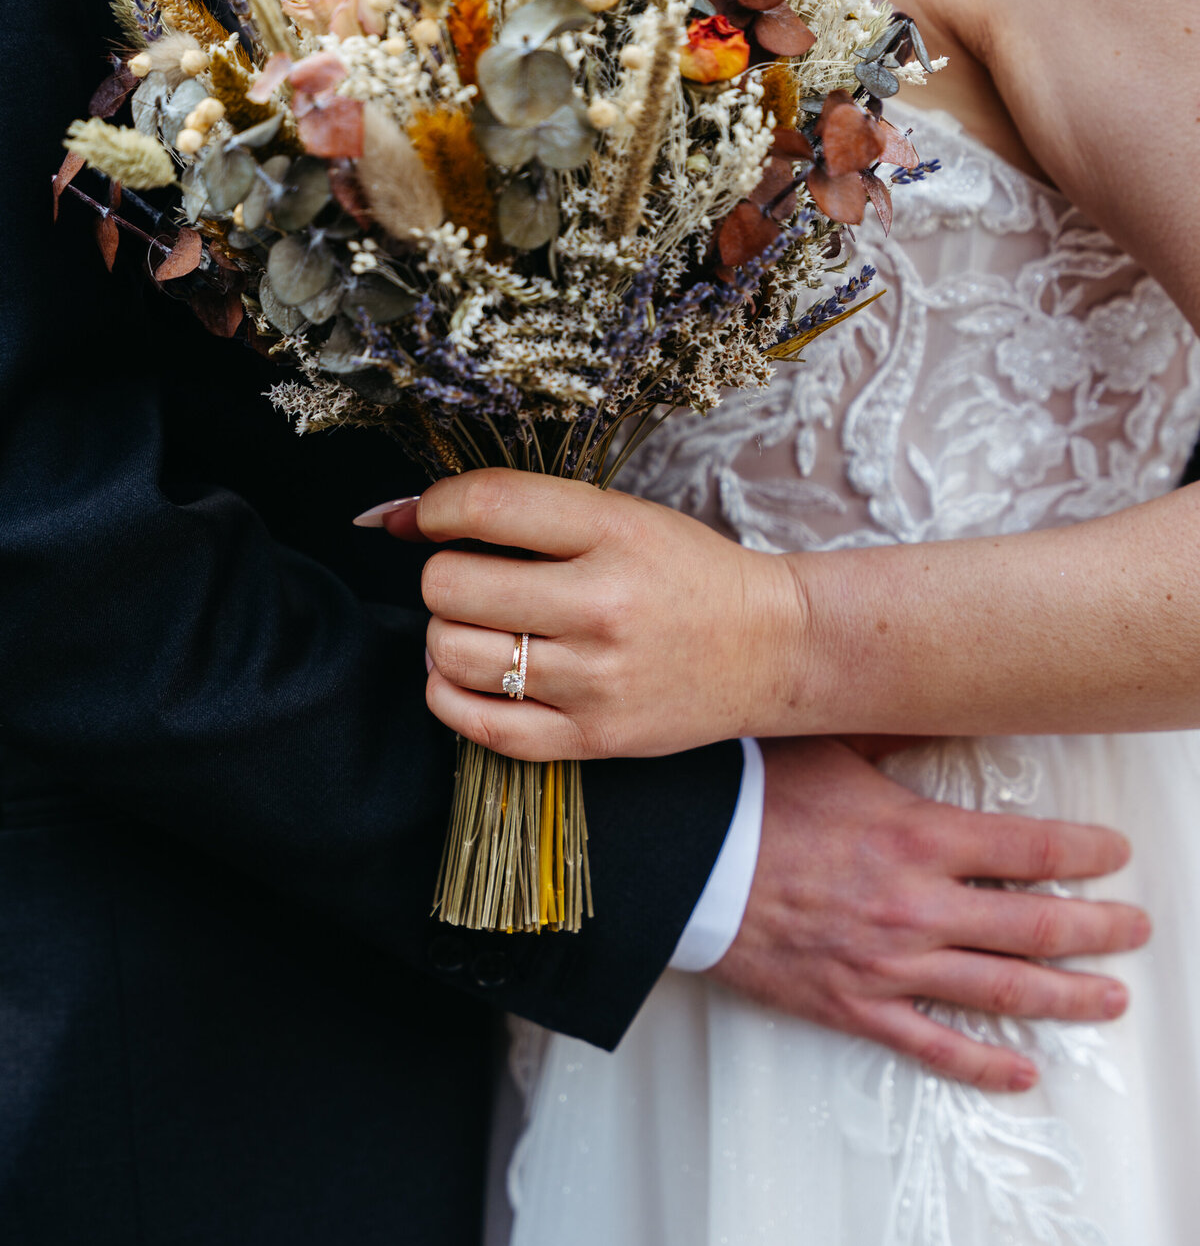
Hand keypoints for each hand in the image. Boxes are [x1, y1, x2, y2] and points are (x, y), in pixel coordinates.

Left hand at [415, 468, 788, 760]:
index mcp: (614, 532)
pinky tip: (472, 674)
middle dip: (444, 576)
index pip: (485, 506)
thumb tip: (395, 518)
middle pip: (449, 586)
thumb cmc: (685, 573)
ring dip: (446, 635)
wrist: (771, 647)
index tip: (433, 518)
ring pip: (451, 654)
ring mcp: (596, 680)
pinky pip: (476, 724)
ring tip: (482, 627)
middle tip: (473, 579)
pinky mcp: (591, 739)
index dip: (434, 508)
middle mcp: (603, 607)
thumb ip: (519, 510)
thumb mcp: (619, 516)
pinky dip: (450, 695)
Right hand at [715, 738, 1150, 1091]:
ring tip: (1108, 999)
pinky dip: (982, 1063)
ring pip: (1002, 988)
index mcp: (919, 836)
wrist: (682, 864)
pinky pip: (930, 1043)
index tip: (1115, 854)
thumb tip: (939, 704)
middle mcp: (917, 906)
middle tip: (1134, 929)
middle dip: (1100, 929)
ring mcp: (889, 963)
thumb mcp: (832, 747)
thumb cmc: (748, 800)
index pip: (1035, 849)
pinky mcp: (852, 1004)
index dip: (1089, 853)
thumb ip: (896, 734)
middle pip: (1039, 924)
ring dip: (1067, 996)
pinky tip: (1021, 1069)